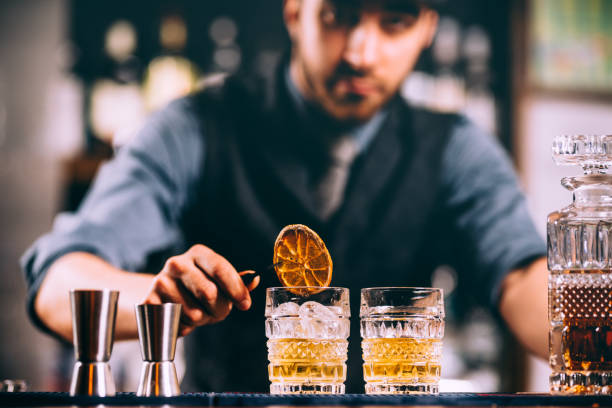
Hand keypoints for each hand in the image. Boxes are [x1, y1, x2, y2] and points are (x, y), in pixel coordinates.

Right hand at [144, 244, 259, 335]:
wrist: (162, 298)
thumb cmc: (197, 289)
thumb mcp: (218, 282)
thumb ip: (237, 282)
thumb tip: (255, 279)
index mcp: (199, 253)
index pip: (221, 268)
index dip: (236, 289)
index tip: (245, 305)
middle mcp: (177, 263)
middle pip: (209, 292)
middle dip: (219, 309)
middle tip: (217, 313)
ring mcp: (160, 281)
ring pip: (194, 312)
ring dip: (201, 320)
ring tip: (196, 314)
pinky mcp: (149, 301)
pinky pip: (176, 323)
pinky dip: (184, 327)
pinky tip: (181, 319)